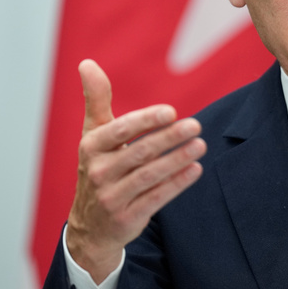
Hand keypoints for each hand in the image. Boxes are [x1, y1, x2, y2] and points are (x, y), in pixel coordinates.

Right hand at [66, 59, 205, 282]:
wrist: (90, 226)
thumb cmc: (98, 167)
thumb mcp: (93, 134)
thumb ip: (96, 99)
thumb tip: (87, 63)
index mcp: (91, 147)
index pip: (119, 130)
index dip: (145, 121)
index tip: (171, 111)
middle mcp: (98, 172)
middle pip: (139, 152)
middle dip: (169, 138)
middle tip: (195, 125)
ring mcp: (112, 197)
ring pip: (149, 175)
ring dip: (177, 160)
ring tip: (200, 145)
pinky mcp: (127, 217)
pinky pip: (155, 198)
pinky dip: (177, 184)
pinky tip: (195, 169)